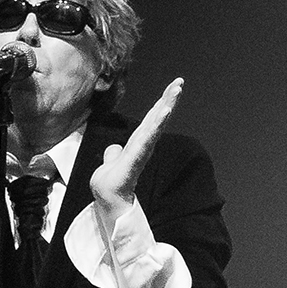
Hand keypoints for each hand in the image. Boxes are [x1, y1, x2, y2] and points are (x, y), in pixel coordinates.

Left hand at [91, 78, 182, 212]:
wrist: (107, 204)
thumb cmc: (110, 187)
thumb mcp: (109, 163)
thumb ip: (114, 153)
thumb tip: (114, 147)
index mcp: (136, 145)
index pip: (149, 121)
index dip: (160, 104)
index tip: (172, 87)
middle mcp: (141, 147)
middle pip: (155, 120)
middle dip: (167, 100)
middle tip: (179, 83)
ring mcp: (139, 154)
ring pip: (153, 127)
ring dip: (164, 108)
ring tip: (175, 93)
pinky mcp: (133, 163)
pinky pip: (145, 142)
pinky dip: (155, 127)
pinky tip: (163, 113)